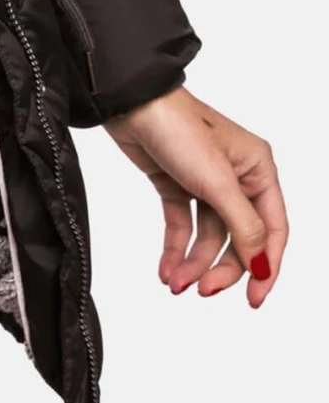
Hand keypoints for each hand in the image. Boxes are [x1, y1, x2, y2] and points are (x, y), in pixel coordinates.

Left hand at [104, 85, 285, 306]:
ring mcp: (205, 182)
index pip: (272, 230)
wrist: (130, 103)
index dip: (265, 267)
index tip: (253, 299)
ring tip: (176, 283)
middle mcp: (236, 178)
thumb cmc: (179, 126)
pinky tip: (167, 270)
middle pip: (238, 239)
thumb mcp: (217, 181)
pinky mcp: (176, 184)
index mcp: (258, 171)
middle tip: (203, 290)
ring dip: (194, 263)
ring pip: (208, 236)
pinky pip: (182, 226)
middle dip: (221, 268)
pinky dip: (175, 249)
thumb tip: (261, 265)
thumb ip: (243, 225)